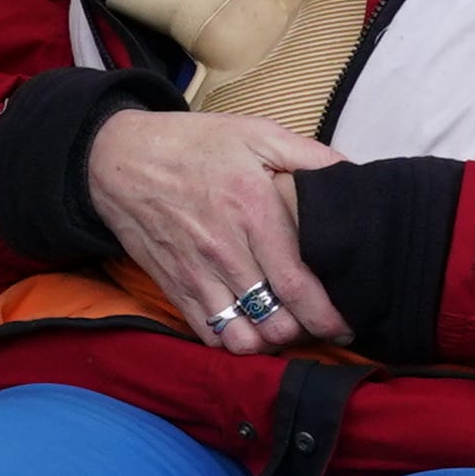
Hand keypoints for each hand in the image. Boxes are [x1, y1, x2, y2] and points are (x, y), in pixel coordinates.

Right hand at [85, 107, 346, 353]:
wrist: (118, 159)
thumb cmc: (193, 144)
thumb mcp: (255, 134)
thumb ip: (310, 157)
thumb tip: (356, 177)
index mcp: (253, 210)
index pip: (296, 283)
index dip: (327, 315)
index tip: (345, 326)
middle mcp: (224, 250)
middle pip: (274, 321)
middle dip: (304, 333)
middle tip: (319, 325)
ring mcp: (195, 273)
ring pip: (242, 338)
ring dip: (268, 341)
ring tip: (283, 327)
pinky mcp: (174, 287)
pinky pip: (209, 334)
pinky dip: (233, 340)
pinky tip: (248, 324)